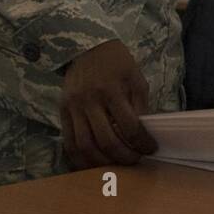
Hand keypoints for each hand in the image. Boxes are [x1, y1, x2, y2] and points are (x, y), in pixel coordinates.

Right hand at [59, 39, 157, 168]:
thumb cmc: (117, 63)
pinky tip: (94, 164)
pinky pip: (69, 143)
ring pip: (85, 146)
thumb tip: (144, 134)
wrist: (88, 48)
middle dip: (124, 156)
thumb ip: (139, 106)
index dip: (142, 143)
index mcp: (112, 90)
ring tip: (116, 165)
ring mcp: (73, 108)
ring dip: (103, 162)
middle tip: (135, 160)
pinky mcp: (62, 112)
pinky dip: (81, 159)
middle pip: (106, 140)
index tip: (150, 149)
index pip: (129, 126)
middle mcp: (90, 101)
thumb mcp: (136, 78)